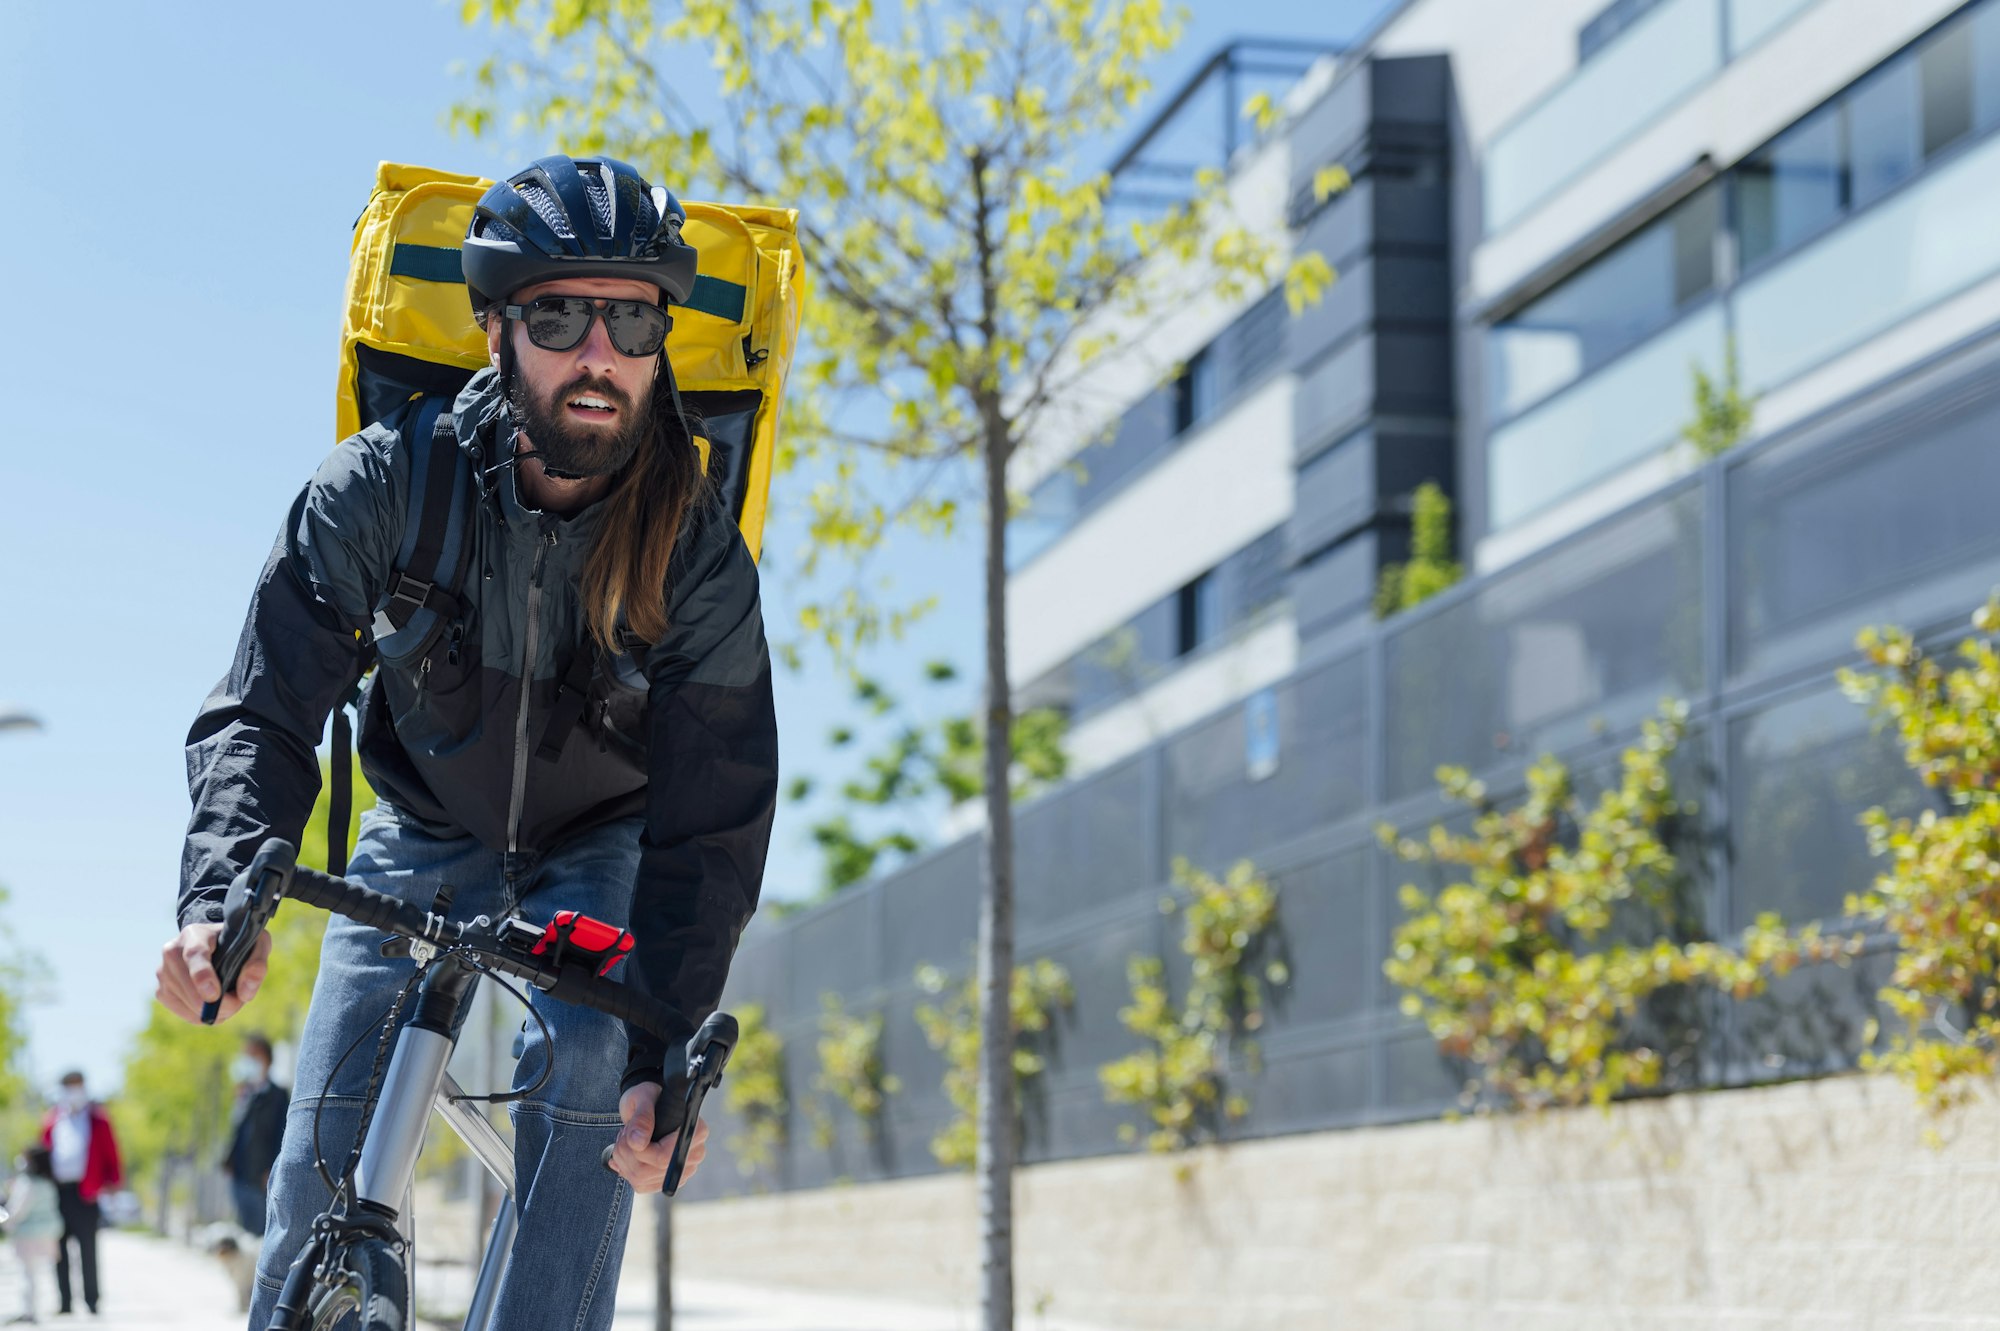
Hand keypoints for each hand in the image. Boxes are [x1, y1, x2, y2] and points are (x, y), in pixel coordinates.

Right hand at [156, 922, 271, 1023]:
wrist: (215, 943)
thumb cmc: (237, 942)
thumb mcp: (256, 944)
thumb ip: (256, 964)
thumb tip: (245, 993)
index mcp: (195, 934)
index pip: (194, 954)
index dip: (203, 976)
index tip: (214, 995)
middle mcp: (172, 951)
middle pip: (189, 986)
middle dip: (217, 1003)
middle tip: (238, 1002)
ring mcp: (163, 972)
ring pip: (188, 1005)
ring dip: (213, 1010)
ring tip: (228, 997)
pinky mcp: (162, 991)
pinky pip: (185, 1014)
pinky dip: (203, 1016)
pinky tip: (215, 1005)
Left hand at [608, 1081, 707, 1193]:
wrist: (647, 1105)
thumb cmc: (648, 1097)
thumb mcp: (642, 1098)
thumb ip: (641, 1118)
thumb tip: (637, 1143)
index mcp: (696, 1131)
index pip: (665, 1157)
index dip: (640, 1151)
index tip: (629, 1134)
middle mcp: (694, 1154)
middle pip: (652, 1171)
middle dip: (627, 1154)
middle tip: (623, 1134)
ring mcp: (682, 1169)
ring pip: (643, 1180)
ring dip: (624, 1161)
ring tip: (623, 1141)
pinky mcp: (668, 1179)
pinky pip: (641, 1186)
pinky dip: (626, 1171)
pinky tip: (626, 1155)